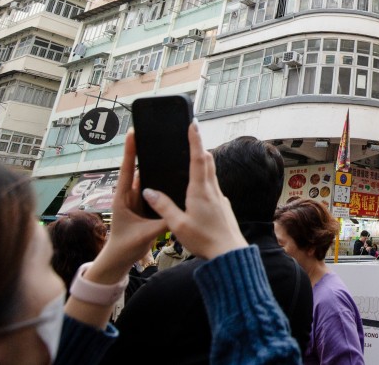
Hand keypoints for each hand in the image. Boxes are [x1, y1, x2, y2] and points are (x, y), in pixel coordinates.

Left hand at [86, 130, 167, 281]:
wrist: (118, 260)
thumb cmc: (125, 247)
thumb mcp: (145, 234)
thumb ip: (162, 221)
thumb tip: (181, 210)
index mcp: (123, 198)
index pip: (127, 170)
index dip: (130, 151)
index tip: (133, 133)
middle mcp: (129, 195)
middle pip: (138, 169)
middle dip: (145, 152)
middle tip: (154, 134)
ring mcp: (137, 200)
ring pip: (147, 179)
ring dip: (155, 167)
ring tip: (166, 150)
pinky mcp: (144, 206)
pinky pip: (154, 190)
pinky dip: (161, 181)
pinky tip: (172, 174)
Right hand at [142, 121, 247, 258]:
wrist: (230, 254)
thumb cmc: (204, 240)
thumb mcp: (177, 225)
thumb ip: (163, 207)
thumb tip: (148, 191)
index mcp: (201, 190)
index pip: (198, 158)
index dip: (195, 139)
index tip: (193, 124)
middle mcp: (213, 190)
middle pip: (208, 161)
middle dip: (200, 146)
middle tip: (193, 134)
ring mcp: (220, 197)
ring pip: (212, 173)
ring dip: (204, 161)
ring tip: (194, 156)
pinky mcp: (223, 206)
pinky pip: (214, 186)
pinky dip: (206, 179)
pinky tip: (200, 188)